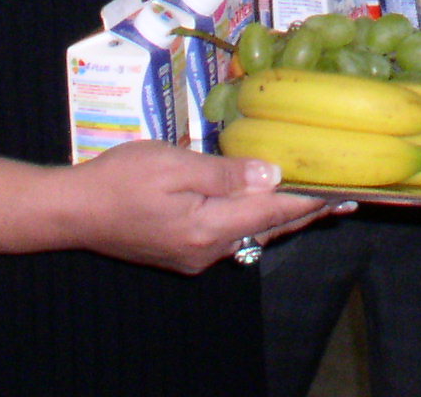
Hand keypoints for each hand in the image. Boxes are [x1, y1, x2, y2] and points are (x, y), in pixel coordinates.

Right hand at [50, 141, 343, 274]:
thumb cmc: (121, 180)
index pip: (274, 213)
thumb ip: (224, 174)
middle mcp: (209, 250)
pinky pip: (230, 235)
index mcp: (209, 229)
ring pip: (250, 234)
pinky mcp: (182, 252)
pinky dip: (254, 220)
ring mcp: (194, 256)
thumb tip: (272, 175)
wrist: (73, 211)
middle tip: (345, 198)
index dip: (312, 200)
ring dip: (283, 217)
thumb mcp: (174, 165)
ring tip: (314, 201)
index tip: (347, 191)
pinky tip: (260, 207)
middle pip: (268, 229)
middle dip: (307, 212)